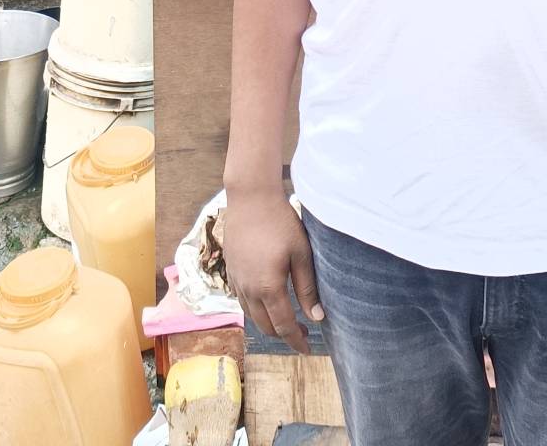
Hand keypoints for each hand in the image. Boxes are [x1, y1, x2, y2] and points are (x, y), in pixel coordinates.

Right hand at [223, 189, 324, 354]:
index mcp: (268, 288)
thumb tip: (317, 318)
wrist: (250, 197)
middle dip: (283, 335)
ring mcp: (236, 280)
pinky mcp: (230, 270)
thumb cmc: (280, 222)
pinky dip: (255, 309)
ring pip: (251, 315)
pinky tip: (266, 300)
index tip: (308, 350)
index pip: (284, 326)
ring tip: (285, 319)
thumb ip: (307, 288)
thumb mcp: (301, 253)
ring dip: (268, 323)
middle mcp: (248, 290)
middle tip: (301, 333)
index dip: (296, 341)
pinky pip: (241, 300)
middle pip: (265, 326)